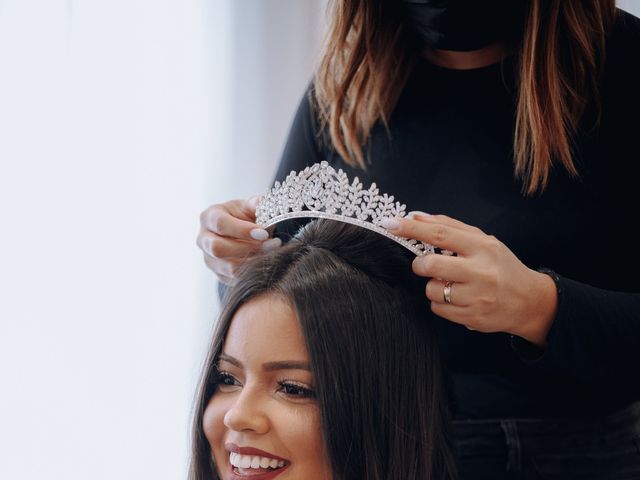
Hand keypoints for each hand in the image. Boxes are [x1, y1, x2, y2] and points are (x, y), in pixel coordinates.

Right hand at [196, 197, 280, 284]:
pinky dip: (253, 273)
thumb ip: (256, 204)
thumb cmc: (244, 217)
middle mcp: (204, 239)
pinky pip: (235, 279)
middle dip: (248, 248)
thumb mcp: (249, 206)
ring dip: (253, 262)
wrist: (242, 233)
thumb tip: (262, 204)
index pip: (220, 224)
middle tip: (272, 244)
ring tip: (273, 254)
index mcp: (209, 217)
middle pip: (217, 248)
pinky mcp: (219, 274)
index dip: (242, 230)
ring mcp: (209, 259)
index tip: (263, 233)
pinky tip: (267, 263)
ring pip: (227, 267)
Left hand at [382, 212, 556, 346]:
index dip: (412, 228)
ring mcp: (476, 297)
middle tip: (425, 264)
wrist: (529, 302)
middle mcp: (480, 272)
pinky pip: (438, 308)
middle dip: (420, 264)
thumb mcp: (483, 241)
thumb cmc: (501, 267)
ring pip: (431, 290)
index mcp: (482, 247)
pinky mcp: (472, 317)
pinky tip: (456, 298)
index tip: (391, 224)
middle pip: (430, 265)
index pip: (440, 234)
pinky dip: (441, 302)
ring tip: (450, 284)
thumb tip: (416, 216)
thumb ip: (449, 227)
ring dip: (433, 286)